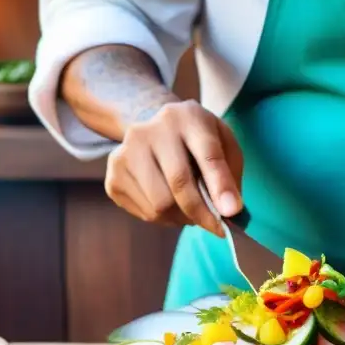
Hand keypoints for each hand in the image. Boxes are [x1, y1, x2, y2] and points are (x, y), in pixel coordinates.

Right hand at [104, 99, 244, 235]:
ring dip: (182, 217)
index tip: (231, 212)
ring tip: (189, 208)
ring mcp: (126, 152)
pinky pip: (145, 213)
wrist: (154, 130)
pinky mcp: (113, 176)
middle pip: (178, 183)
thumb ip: (230, 175)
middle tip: (215, 226)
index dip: (220, 186)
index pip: (207, 154)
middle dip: (201, 213)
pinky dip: (164, 218)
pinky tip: (169, 202)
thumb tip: (230, 212)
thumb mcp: (223, 144)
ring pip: (160, 205)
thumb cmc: (196, 141)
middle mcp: (151, 130)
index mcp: (187, 118)